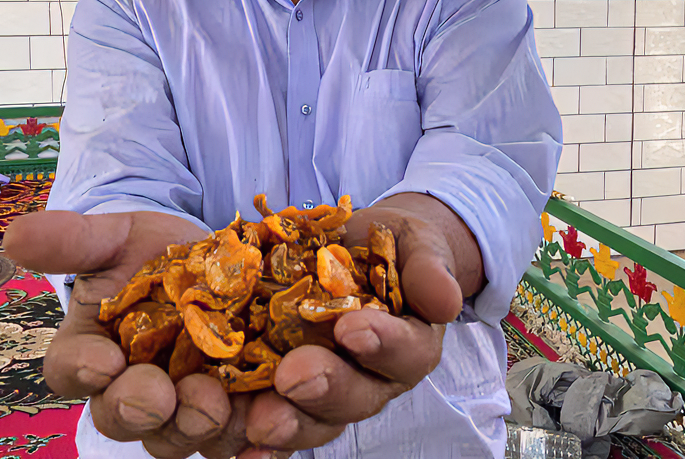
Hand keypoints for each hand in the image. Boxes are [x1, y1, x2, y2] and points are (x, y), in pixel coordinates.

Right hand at [3, 210, 252, 457]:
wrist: (212, 256)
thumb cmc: (152, 252)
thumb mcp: (117, 238)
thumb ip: (74, 240)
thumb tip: (13, 234)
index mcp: (94, 352)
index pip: (71, 370)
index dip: (81, 369)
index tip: (101, 361)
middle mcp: (137, 390)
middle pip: (129, 418)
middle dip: (143, 411)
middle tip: (162, 395)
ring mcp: (191, 401)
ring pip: (189, 434)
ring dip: (203, 427)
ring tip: (222, 405)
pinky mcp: (242, 402)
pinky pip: (246, 434)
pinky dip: (257, 441)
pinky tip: (268, 430)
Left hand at [235, 192, 483, 456]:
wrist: (361, 248)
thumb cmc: (394, 249)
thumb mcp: (417, 245)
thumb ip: (429, 268)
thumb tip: (444, 299)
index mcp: (410, 343)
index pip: (406, 352)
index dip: (382, 345)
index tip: (353, 330)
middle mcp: (372, 377)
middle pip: (355, 396)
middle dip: (325, 389)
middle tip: (294, 378)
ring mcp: (330, 387)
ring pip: (314, 418)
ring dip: (287, 423)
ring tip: (259, 421)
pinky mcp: (289, 389)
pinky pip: (277, 418)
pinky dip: (258, 439)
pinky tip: (240, 446)